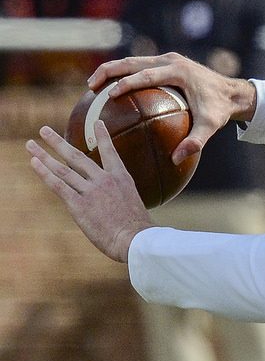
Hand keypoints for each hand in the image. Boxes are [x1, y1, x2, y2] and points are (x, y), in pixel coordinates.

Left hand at [26, 121, 151, 262]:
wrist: (134, 237)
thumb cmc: (137, 226)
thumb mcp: (133, 202)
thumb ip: (119, 195)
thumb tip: (111, 198)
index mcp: (121, 177)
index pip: (109, 151)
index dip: (102, 136)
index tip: (97, 122)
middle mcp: (104, 179)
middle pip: (76, 156)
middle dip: (58, 142)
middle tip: (44, 130)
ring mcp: (90, 191)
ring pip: (63, 169)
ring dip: (44, 155)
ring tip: (31, 145)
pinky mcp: (79, 205)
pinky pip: (58, 185)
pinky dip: (45, 173)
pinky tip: (34, 163)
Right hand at [87, 52, 257, 163]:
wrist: (231, 92)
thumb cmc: (219, 110)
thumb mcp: (210, 126)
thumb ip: (195, 141)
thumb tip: (176, 159)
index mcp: (179, 71)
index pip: (146, 75)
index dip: (126, 83)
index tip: (109, 95)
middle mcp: (171, 61)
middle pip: (133, 62)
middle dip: (109, 71)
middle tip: (90, 87)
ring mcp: (168, 59)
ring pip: (133, 61)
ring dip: (112, 71)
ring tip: (93, 87)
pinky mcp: (167, 63)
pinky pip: (141, 67)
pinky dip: (124, 75)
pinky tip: (111, 91)